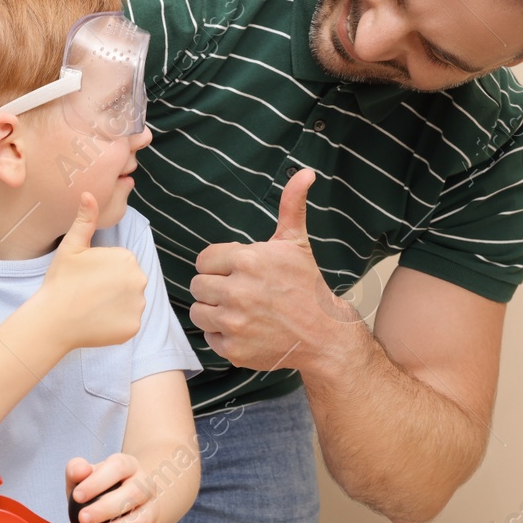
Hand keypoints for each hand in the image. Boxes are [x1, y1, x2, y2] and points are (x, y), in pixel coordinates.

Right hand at [36, 192, 145, 350]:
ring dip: (115, 305)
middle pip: (128, 281)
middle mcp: (140, 279)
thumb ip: (85, 220)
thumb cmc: (61, 280)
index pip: (121, 263)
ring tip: (91, 307)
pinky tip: (97, 321)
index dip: (102, 270)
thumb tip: (88, 194)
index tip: (86, 277)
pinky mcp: (134, 327)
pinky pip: (128, 322)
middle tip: (88, 292)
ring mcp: (138, 305)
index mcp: (127, 257)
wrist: (54, 320)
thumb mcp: (71, 246)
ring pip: (130, 302)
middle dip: (112, 286)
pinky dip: (116, 323)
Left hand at [65, 453, 160, 522]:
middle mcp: (146, 485)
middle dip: (106, 509)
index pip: (118, 467)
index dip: (98, 481)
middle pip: (134, 494)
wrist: (124, 501)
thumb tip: (79, 471)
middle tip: (82, 519)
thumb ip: (76, 470)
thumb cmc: (100, 487)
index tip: (77, 495)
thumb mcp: (85, 475)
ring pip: (140, 522)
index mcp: (129, 465)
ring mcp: (153, 508)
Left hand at [189, 168, 355, 370]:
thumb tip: (305, 172)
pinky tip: (245, 329)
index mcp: (248, 260)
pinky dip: (222, 336)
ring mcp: (234, 323)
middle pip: (197, 285)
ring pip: (198, 312)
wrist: (324, 335)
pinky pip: (208, 338)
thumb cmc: (306, 285)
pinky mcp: (233, 349)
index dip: (220, 265)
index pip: (204, 260)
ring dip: (214, 311)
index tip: (239, 272)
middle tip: (239, 292)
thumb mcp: (296, 242)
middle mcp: (238, 291)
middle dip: (215, 287)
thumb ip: (291, 205)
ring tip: (240, 310)